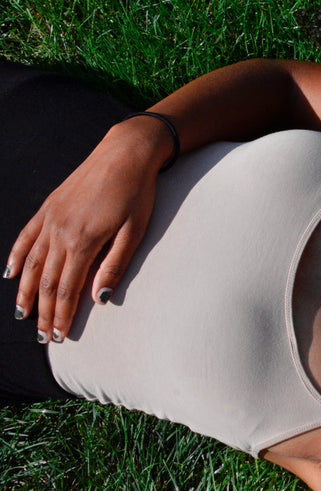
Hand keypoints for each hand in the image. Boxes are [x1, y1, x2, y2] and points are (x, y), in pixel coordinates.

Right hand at [6, 119, 163, 340]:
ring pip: (30, 263)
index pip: (67, 290)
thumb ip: (115, 265)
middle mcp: (60, 232)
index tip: (59, 337)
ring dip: (25, 292)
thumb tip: (99, 298)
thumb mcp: (135, 231)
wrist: (125, 153)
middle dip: (43, 312)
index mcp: (83, 242)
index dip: (61, 316)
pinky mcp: (48, 207)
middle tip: (42, 337)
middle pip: (46, 282)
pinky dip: (15, 257)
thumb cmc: (137, 193)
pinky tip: (9, 274)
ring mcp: (50, 219)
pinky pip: (26, 238)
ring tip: (22, 314)